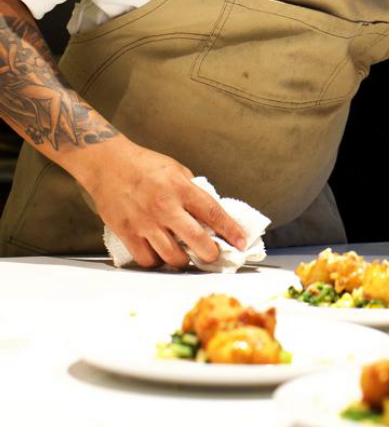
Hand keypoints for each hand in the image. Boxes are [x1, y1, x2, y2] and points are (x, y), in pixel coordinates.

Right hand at [75, 136, 246, 267]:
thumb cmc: (143, 165)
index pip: (214, 214)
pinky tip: (161, 254)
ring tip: (187, 257)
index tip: (241, 242)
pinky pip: (148, 259)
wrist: (108, 164)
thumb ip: (192, 190)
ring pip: (173, 257)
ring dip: (185, 262)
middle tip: (213, 255)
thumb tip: (209, 213)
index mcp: (181, 188)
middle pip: (197, 241)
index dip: (231, 231)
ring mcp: (146, 222)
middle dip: (211, 254)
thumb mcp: (176, 169)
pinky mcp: (128, 233)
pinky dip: (158, 261)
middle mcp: (165, 207)